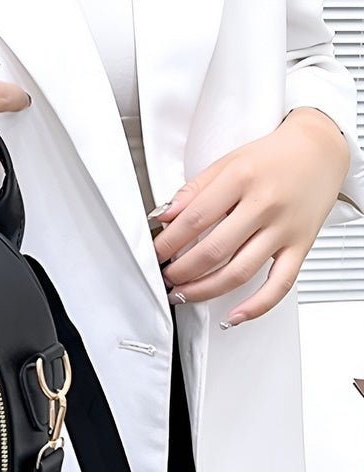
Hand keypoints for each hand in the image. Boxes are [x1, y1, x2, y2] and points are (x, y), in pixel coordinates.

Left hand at [150, 106, 350, 326]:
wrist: (322, 149)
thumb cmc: (272, 157)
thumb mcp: (227, 162)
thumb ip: (193, 190)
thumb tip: (163, 216)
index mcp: (242, 178)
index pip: (194, 219)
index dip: (168, 242)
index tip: (154, 253)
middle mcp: (265, 204)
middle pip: (214, 250)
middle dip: (181, 271)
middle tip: (166, 276)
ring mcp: (284, 229)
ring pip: (239, 272)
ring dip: (204, 290)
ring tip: (182, 293)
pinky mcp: (301, 246)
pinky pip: (280, 284)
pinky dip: (256, 306)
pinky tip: (233, 317)